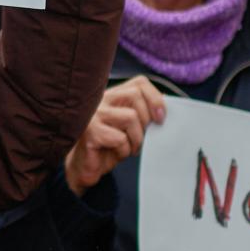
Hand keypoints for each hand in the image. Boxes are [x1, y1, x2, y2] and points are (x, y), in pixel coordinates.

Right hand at [65, 76, 165, 195]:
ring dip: (136, 139)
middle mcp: (100, 101)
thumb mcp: (129, 127)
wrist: (85, 167)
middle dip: (146, 120)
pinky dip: (124, 151)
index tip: (160, 118)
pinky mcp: (90, 132)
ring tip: (129, 148)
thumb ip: (142, 112)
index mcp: (112, 96)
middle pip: (135, 95)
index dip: (155, 98)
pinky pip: (120, 138)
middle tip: (140, 138)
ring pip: (130, 117)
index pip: (139, 82)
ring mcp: (92, 114)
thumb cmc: (109, 147)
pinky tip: (115, 153)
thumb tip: (164, 105)